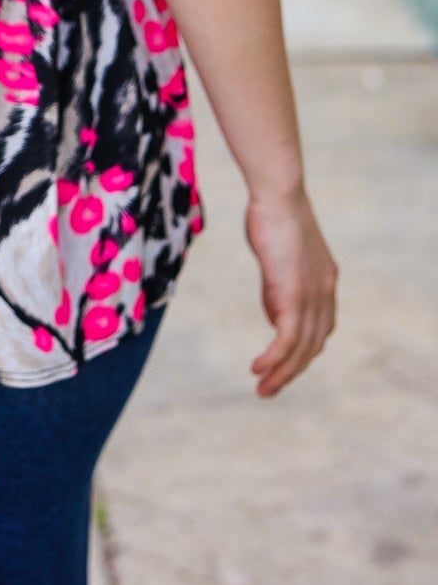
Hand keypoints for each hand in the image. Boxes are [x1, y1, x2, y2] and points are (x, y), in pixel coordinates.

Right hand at [244, 186, 337, 396]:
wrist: (279, 195)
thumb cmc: (272, 213)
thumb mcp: (279, 254)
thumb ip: (279, 284)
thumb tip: (273, 314)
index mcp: (325, 281)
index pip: (320, 327)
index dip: (304, 348)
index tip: (283, 362)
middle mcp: (325, 293)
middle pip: (313, 345)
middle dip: (292, 370)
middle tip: (270, 388)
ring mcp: (313, 296)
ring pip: (301, 349)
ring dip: (282, 374)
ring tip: (262, 390)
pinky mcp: (295, 297)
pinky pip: (286, 340)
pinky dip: (274, 360)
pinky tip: (258, 369)